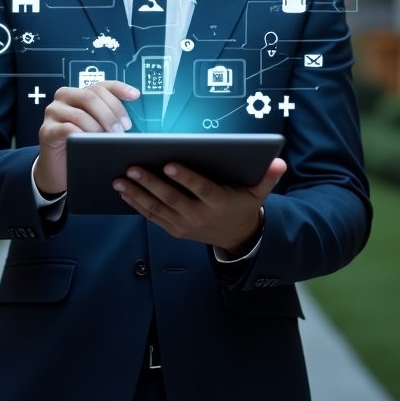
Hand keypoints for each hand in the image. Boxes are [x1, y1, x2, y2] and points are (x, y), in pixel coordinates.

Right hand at [35, 80, 139, 195]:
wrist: (59, 168)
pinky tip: (92, 143)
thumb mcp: (97, 126)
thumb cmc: (81, 145)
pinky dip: (83, 135)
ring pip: (80, 114)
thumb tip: (128, 122)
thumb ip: (107, 117)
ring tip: (109, 139)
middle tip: (122, 130)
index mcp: (78, 92)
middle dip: (110, 113)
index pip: (100, 85)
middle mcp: (64, 97)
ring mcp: (53, 112)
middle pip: (91, 96)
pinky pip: (67, 129)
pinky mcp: (46, 130)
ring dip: (98, 127)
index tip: (135, 95)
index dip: (119, 88)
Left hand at [112, 158, 286, 254]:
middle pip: (172, 198)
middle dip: (150, 183)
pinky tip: (123, 192)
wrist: (237, 239)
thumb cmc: (244, 206)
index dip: (185, 178)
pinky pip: (152, 217)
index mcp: (218, 203)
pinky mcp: (174, 230)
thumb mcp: (259, 193)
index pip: (199, 189)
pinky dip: (136, 205)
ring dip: (136, 194)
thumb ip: (267, 177)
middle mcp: (199, 216)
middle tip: (132, 167)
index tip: (169, 164)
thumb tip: (279, 162)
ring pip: (157, 209)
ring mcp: (184, 225)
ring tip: (119, 179)